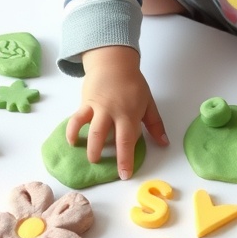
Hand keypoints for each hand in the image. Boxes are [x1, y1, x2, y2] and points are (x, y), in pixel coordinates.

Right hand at [65, 46, 167, 179]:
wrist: (113, 63)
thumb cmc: (133, 84)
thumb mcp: (148, 103)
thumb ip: (155, 124)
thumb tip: (164, 143)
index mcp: (129, 114)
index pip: (128, 140)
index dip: (126, 159)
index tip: (125, 174)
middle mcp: (112, 112)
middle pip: (106, 137)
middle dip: (105, 155)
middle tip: (105, 169)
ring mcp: (97, 108)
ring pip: (90, 130)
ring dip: (89, 147)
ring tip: (91, 159)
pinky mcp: (85, 103)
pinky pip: (76, 119)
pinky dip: (72, 131)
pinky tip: (72, 142)